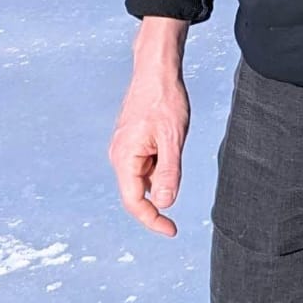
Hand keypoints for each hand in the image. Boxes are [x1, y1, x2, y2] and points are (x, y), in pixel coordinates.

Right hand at [112, 56, 189, 238]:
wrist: (157, 71)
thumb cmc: (165, 101)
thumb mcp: (173, 139)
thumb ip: (169, 172)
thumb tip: (164, 203)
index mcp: (124, 157)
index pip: (133, 201)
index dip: (151, 220)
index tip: (172, 231)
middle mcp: (119, 156)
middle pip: (136, 193)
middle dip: (158, 202)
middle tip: (182, 208)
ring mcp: (125, 149)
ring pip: (144, 178)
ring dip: (162, 177)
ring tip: (175, 142)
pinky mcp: (133, 142)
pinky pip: (146, 164)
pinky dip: (161, 166)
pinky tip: (171, 143)